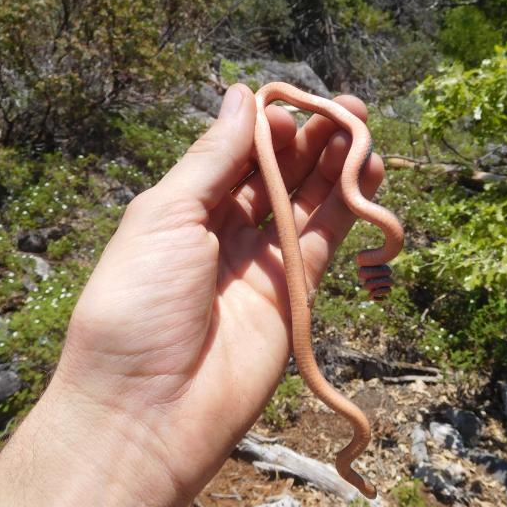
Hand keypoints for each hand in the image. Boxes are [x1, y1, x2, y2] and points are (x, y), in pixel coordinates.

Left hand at [54, 83, 385, 497]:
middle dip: (310, 140)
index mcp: (184, 209)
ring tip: (363, 132)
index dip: (265, 127)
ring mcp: (263, 263)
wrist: (150, 410)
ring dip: (336, 167)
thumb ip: (211, 159)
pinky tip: (368, 175)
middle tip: (346, 110)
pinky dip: (349, 208)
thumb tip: (240, 96)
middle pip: (277, 174)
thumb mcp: (164, 217)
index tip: (290, 109)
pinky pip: (328, 240)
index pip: (235, 154)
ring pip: (308, 202)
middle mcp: (225, 232)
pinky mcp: (296, 294)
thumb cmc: (138, 305)